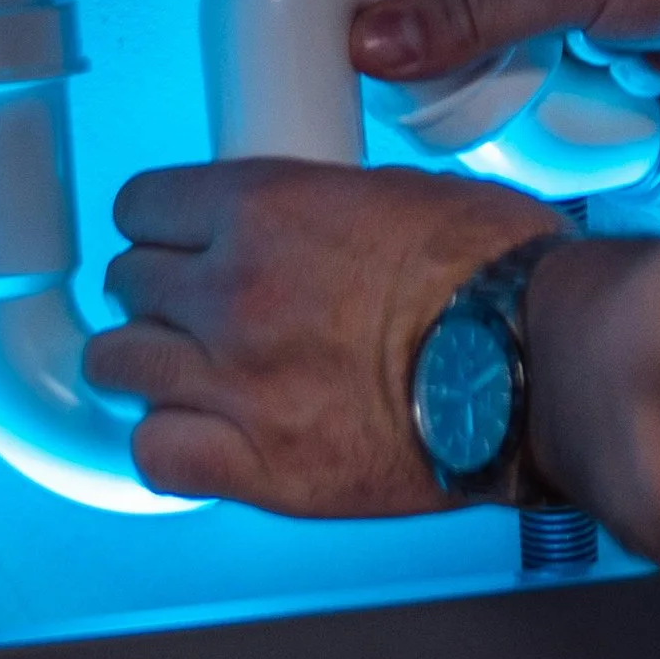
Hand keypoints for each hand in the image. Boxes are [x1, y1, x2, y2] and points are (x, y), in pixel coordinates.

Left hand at [91, 160, 554, 510]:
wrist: (540, 364)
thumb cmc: (497, 274)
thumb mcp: (401, 191)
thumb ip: (321, 208)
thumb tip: (302, 224)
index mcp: (264, 208)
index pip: (142, 204)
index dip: (160, 223)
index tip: (177, 239)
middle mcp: (230, 291)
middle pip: (128, 285)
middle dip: (160, 292)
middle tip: (198, 308)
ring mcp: (234, 383)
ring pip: (119, 366)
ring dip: (151, 364)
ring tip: (190, 373)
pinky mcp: (259, 467)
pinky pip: (155, 454)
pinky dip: (171, 445)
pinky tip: (203, 436)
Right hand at [351, 0, 659, 87]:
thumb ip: (470, 15)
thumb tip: (375, 42)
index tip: (335, 0)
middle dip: (457, 13)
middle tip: (416, 69)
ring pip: (537, 0)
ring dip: (542, 42)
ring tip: (536, 70)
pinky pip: (600, 28)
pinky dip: (613, 55)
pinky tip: (638, 63)